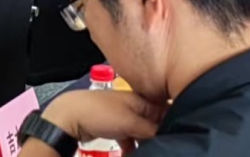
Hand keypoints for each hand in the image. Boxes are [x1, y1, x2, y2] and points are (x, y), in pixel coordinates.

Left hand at [42, 90, 165, 154]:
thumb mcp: (130, 122)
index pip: (166, 110)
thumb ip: (152, 130)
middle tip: (163, 147)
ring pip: (142, 132)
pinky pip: (130, 137)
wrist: (69, 117)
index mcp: (140, 99)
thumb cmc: (100, 114)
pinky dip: (132, 146)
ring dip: (145, 143)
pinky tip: (130, 153)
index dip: (174, 123)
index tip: (179, 136)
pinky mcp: (114, 126)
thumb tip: (172, 134)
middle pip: (154, 123)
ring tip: (148, 151)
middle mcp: (134, 105)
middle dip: (159, 136)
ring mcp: (123, 115)